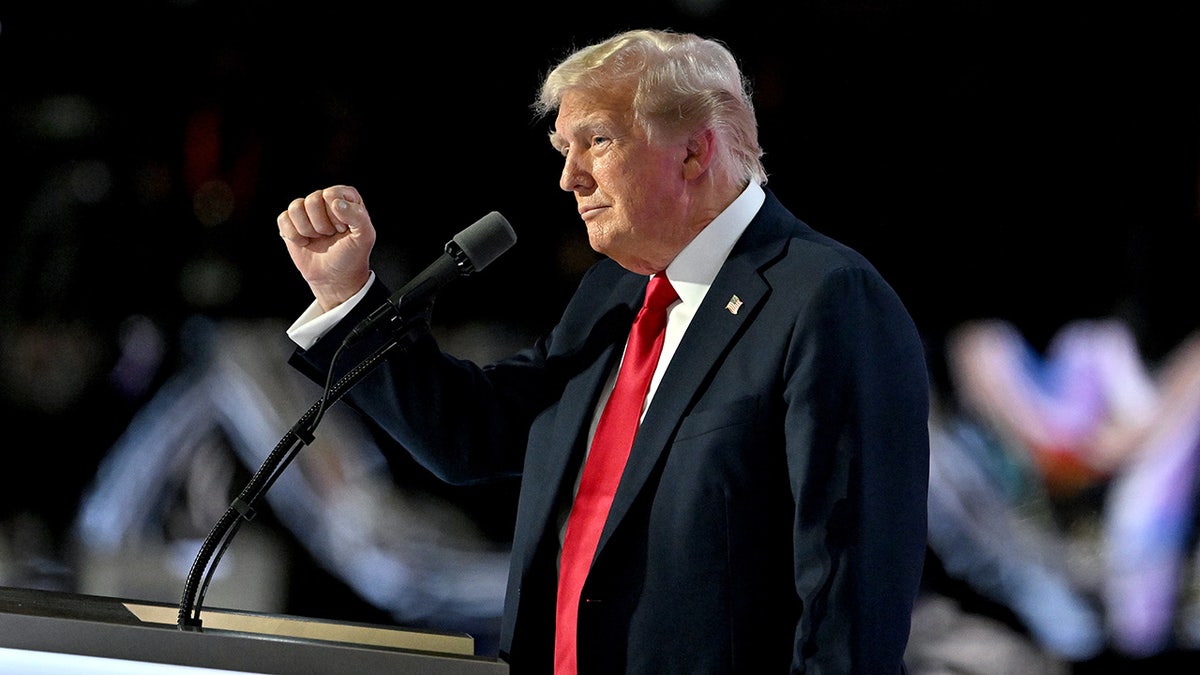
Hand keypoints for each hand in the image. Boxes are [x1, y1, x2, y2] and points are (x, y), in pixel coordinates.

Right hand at [277, 185, 376, 310]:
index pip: (332, 194)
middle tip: (330, 235)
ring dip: (307, 230)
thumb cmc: (352, 255)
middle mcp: (325, 199)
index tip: (343, 229)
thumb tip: (335, 202)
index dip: (336, 216)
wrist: (335, 277)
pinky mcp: (291, 222)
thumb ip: (358, 215)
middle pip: (312, 200)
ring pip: (295, 207)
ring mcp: (307, 210)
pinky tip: (305, 242)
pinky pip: (283, 219)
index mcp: (346, 198)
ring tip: (318, 238)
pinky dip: (294, 235)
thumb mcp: (365, 236)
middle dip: (322, 225)